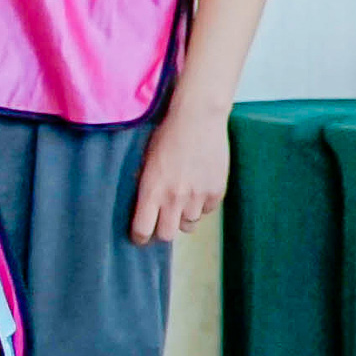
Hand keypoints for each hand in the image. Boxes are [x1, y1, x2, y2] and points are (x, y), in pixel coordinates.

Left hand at [132, 102, 232, 244]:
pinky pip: (207, 210)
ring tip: (182, 198)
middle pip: (167, 236)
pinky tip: (198, 187)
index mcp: (151, 191)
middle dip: (162, 231)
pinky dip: (201, 204)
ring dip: (183, 216)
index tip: (139, 235)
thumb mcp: (145, 161)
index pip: (142, 230)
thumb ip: (144, 187)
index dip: (139, 237)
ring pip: (189, 225)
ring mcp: (198, 196)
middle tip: (161, 220)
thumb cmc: (167, 135)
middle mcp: (174, 198)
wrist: (198, 118)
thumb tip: (141, 206)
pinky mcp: (216, 191)